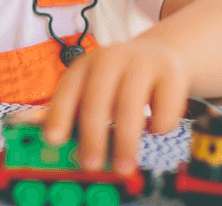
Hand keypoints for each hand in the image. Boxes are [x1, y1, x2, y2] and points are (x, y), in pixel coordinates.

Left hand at [43, 38, 189, 174]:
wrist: (162, 53)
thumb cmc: (119, 82)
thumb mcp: (93, 88)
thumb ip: (74, 112)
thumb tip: (49, 141)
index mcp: (85, 65)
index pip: (67, 90)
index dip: (58, 115)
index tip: (53, 140)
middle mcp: (111, 59)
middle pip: (97, 100)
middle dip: (92, 137)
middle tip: (91, 166)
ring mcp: (142, 62)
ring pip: (130, 106)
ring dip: (125, 142)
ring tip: (123, 167)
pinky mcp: (171, 72)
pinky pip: (163, 108)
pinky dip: (158, 126)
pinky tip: (155, 130)